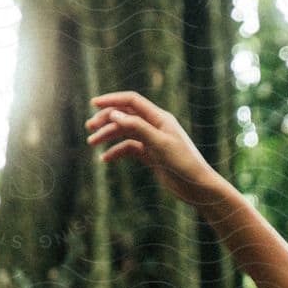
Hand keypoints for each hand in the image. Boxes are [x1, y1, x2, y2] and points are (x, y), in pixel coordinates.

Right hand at [84, 91, 220, 207]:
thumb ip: (137, 128)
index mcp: (160, 118)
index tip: (93, 104)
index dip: (112, 100)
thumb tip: (114, 114)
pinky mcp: (151, 156)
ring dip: (108, 136)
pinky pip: (129, 149)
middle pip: (125, 116)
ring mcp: (152, 141)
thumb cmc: (183, 163)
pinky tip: (105, 159)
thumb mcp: (158, 144)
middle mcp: (155, 126)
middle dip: (106, 120)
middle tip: (89, 128)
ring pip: (125, 133)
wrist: (198, 187)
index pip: (132, 101)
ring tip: (92, 143)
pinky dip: (117, 152)